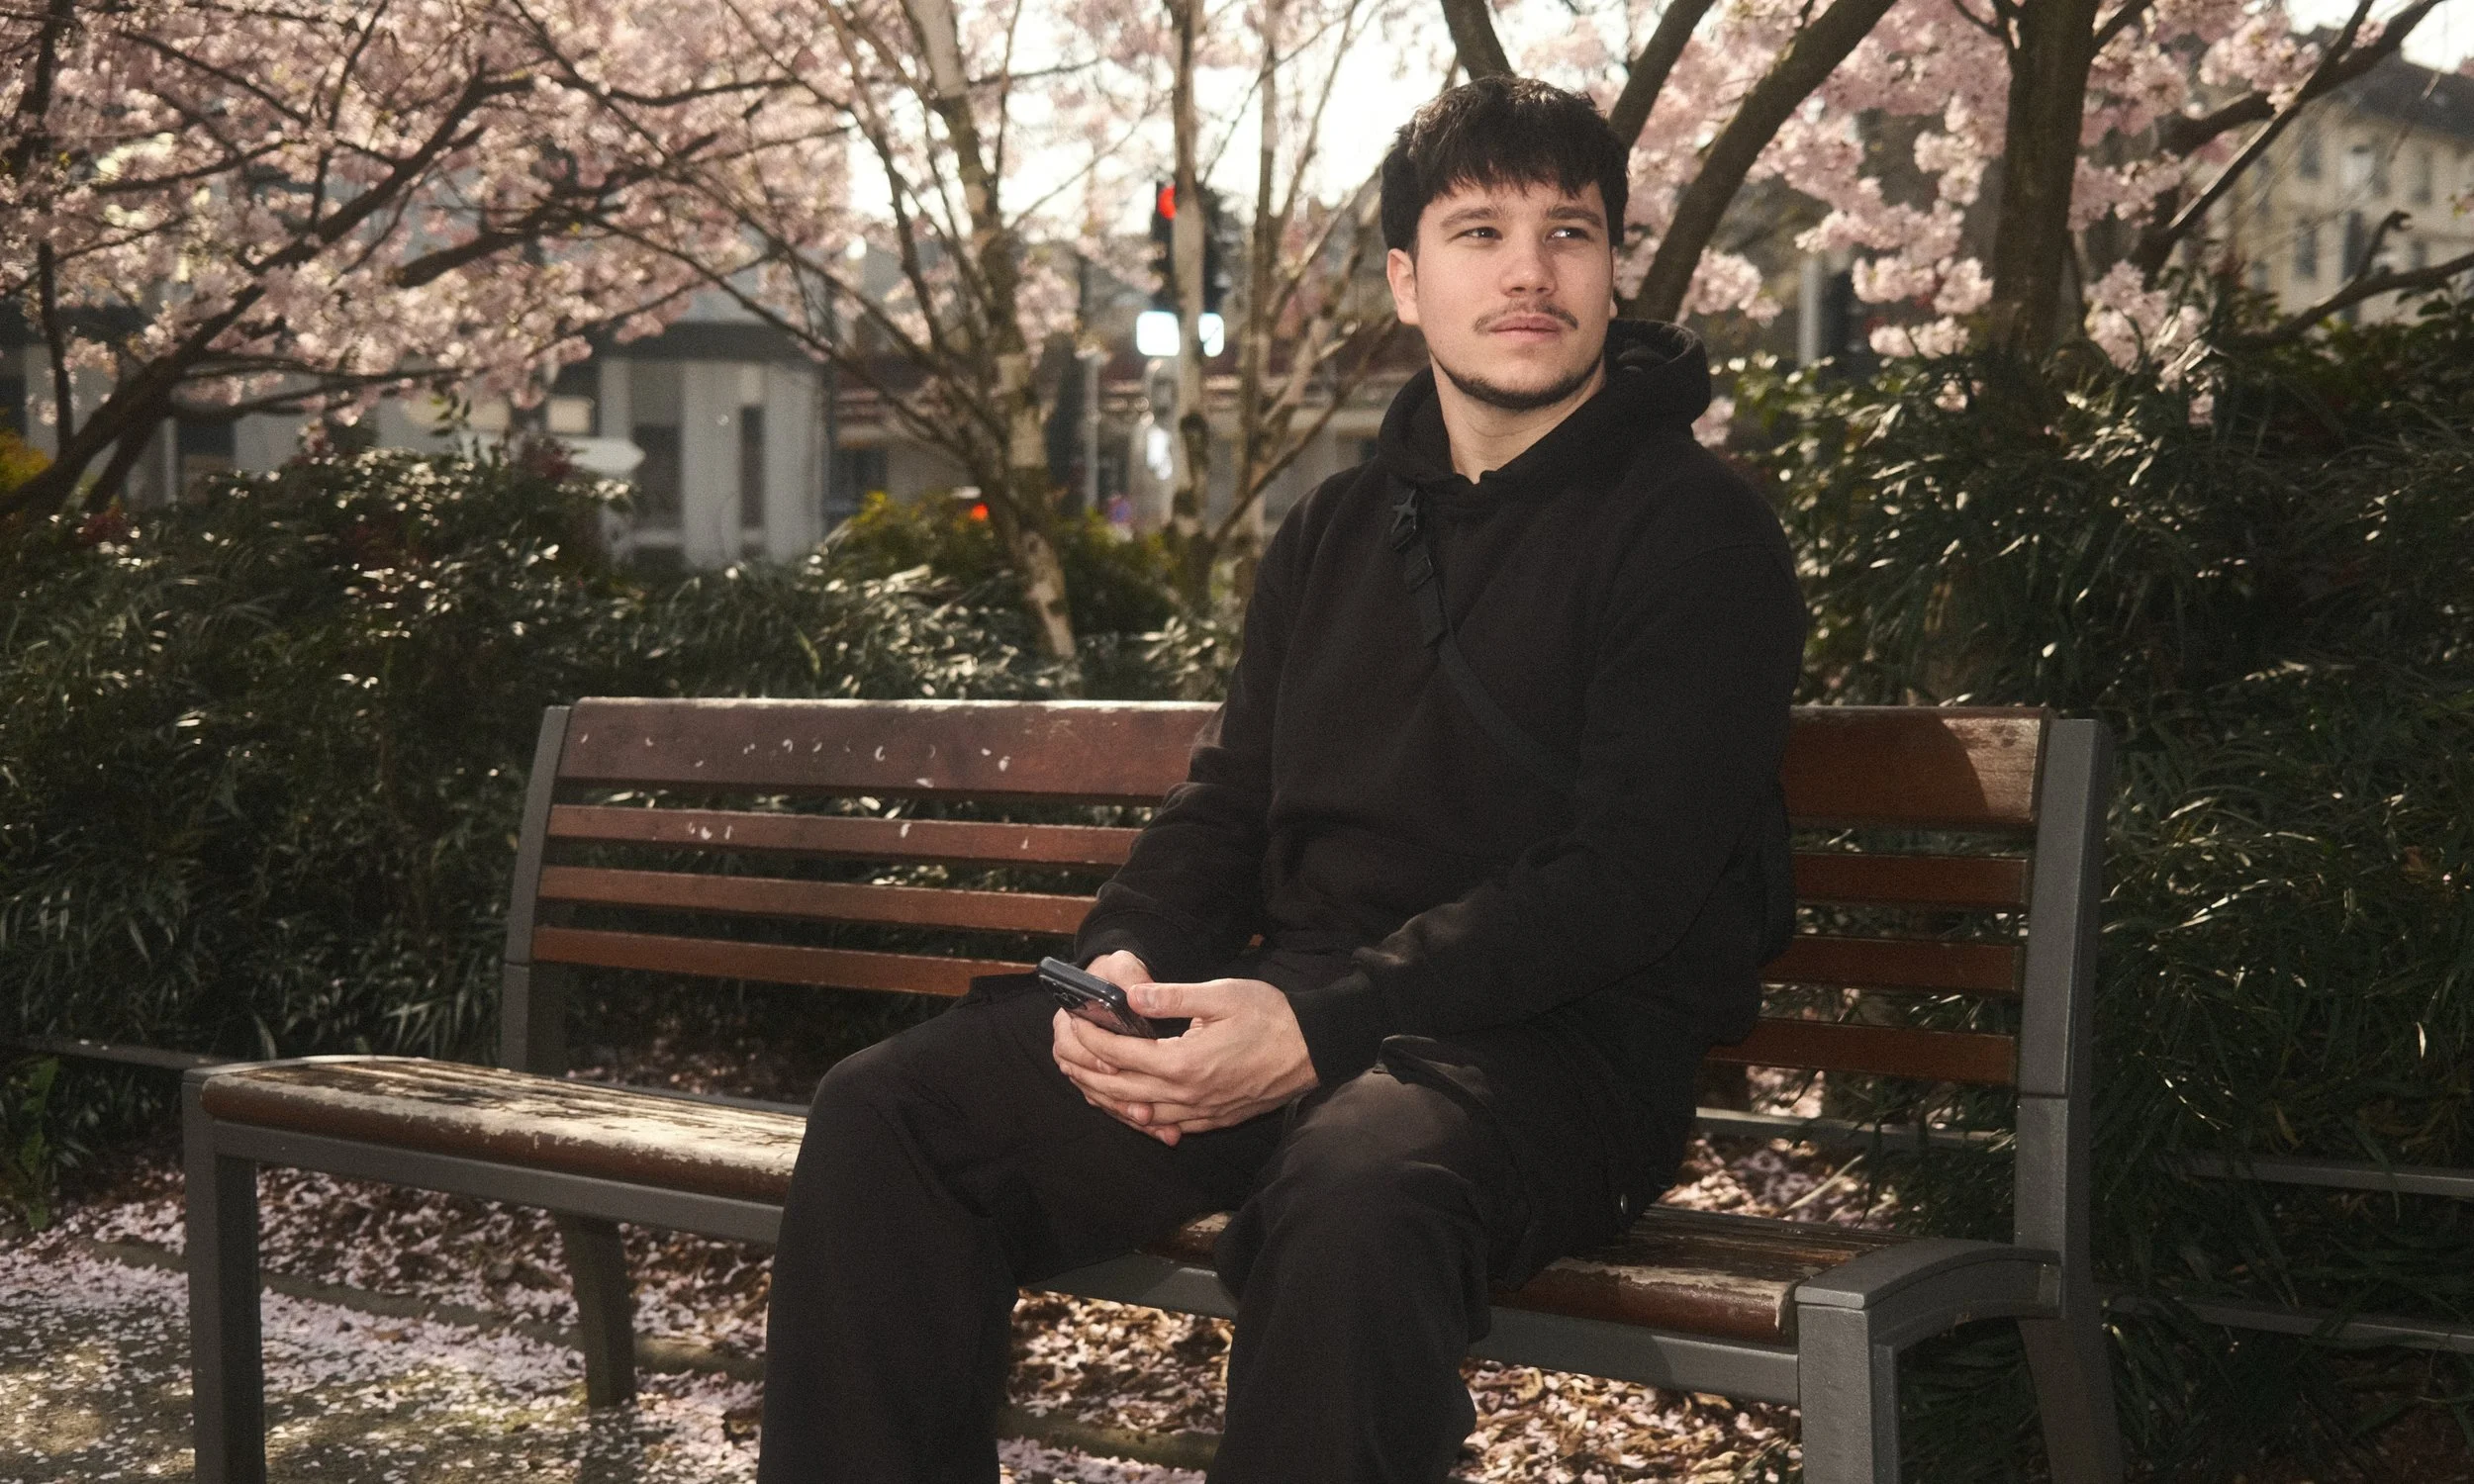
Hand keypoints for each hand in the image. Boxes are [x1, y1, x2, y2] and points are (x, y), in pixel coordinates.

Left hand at [1051, 975, 1317, 1146]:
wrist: (1315, 1049)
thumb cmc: (1271, 1017)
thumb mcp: (1221, 995)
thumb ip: (1173, 998)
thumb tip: (1130, 997)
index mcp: (1185, 1062)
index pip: (1122, 1055)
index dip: (1092, 1039)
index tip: (1074, 1023)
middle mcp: (1188, 1095)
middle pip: (1122, 1090)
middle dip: (1089, 1073)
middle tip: (1066, 1057)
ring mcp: (1202, 1112)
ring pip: (1142, 1115)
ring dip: (1111, 1101)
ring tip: (1088, 1084)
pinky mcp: (1216, 1119)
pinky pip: (1169, 1126)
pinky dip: (1143, 1118)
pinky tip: (1133, 1108)